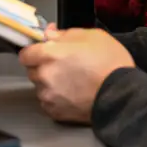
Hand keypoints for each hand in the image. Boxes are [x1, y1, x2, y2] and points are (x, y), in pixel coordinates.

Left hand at [19, 28, 133, 123]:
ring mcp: (49, 96)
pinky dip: (55, 98)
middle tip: (62, 64)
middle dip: (42, 66)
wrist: (121, 94)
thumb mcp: (91, 36)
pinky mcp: (56, 113)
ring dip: (49, 83)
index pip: (25, 53)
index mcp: (50, 54)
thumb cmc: (109, 62)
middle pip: (32, 70)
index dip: (33, 51)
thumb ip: (65, 34)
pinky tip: (72, 93)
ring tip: (70, 80)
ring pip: (40, 87)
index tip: (42, 51)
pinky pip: (48, 102)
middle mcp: (45, 76)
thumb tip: (49, 33)